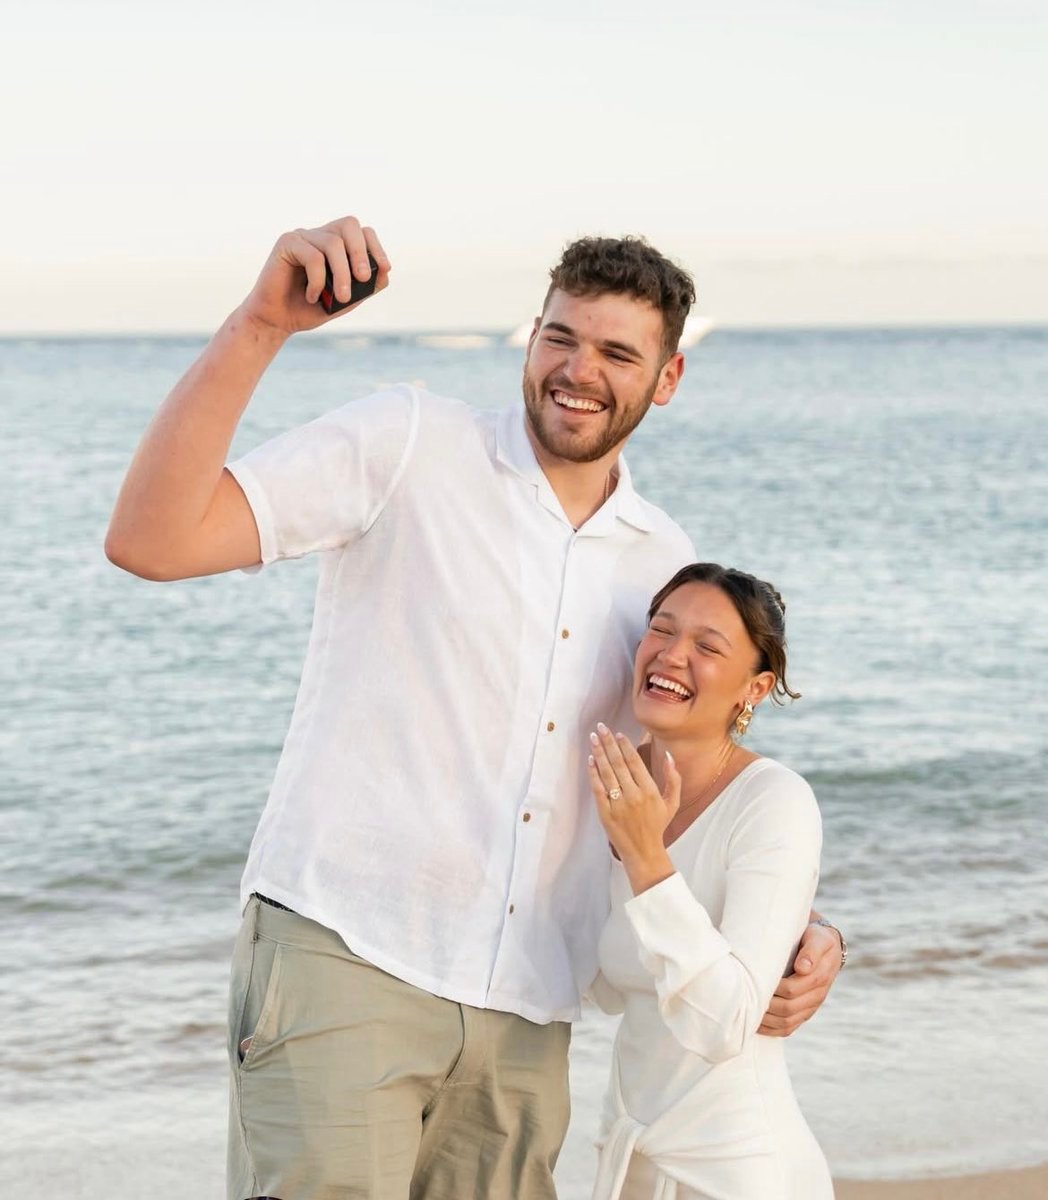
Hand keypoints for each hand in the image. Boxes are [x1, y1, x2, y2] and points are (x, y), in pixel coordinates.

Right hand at [240, 216, 390, 335]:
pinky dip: (318, 280)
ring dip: (342, 274)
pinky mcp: (286, 242)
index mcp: (337, 245)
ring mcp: (303, 236)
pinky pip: (312, 256)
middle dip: (361, 252)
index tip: (384, 268)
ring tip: (341, 297)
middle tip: (363, 278)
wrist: (277, 321)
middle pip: (349, 225)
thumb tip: (385, 271)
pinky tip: (312, 296)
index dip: (376, 247)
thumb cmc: (311, 309)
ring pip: (333, 243)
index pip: (362, 232)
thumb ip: (365, 287)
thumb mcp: (346, 300)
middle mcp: (320, 235)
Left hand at [588, 724, 679, 893]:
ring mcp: (618, 804)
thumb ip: (673, 778)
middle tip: (600, 727)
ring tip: (593, 738)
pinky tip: (590, 760)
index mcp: (650, 791)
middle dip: (608, 743)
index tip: (618, 733)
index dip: (625, 746)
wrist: (643, 851)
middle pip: (618, 763)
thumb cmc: (657, 825)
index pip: (635, 762)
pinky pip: (598, 789)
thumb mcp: (672, 802)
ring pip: (606, 773)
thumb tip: (668, 755)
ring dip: (599, 753)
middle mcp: (634, 795)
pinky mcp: (605, 812)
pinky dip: (593, 773)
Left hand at [757, 921, 842, 1035]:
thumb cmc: (817, 939)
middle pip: (788, 1008)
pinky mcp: (803, 1013)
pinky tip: (756, 1025)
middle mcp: (816, 996)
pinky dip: (771, 1030)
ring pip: (787, 1022)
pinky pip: (788, 1028)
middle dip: (766, 1005)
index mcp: (819, 977)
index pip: (793, 989)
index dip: (773, 988)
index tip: (755, 981)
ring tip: (747, 1012)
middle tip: (745, 997)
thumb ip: (812, 951)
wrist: (826, 948)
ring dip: (766, 1021)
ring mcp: (810, 1007)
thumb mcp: (818, 939)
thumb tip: (803, 968)